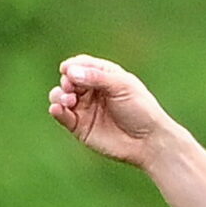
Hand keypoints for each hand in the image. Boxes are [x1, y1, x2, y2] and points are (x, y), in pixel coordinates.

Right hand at [48, 55, 172, 167]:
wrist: (148, 141)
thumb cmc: (140, 109)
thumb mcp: (122, 86)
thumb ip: (96, 77)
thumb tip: (69, 72)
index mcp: (104, 76)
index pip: (82, 65)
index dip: (72, 65)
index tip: (67, 69)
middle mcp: (92, 91)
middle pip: (69, 80)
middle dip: (66, 81)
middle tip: (71, 87)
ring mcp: (84, 108)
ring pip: (61, 96)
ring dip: (58, 95)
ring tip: (68, 100)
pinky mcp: (79, 127)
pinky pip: (62, 116)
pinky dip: (56, 110)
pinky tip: (57, 108)